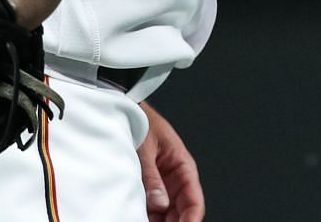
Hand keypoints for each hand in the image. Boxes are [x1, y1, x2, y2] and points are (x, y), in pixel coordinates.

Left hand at [138, 101, 204, 221]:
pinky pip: (152, 209)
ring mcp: (163, 185)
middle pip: (181, 212)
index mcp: (183, 166)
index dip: (191, 219)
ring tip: (144, 221)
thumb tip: (160, 203)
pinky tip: (139, 218)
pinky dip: (148, 217)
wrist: (126, 111)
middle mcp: (176, 179)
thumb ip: (152, 177)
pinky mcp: (149, 188)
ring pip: (166, 214)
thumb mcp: (146, 148)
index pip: (194, 200)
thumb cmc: (142, 121)